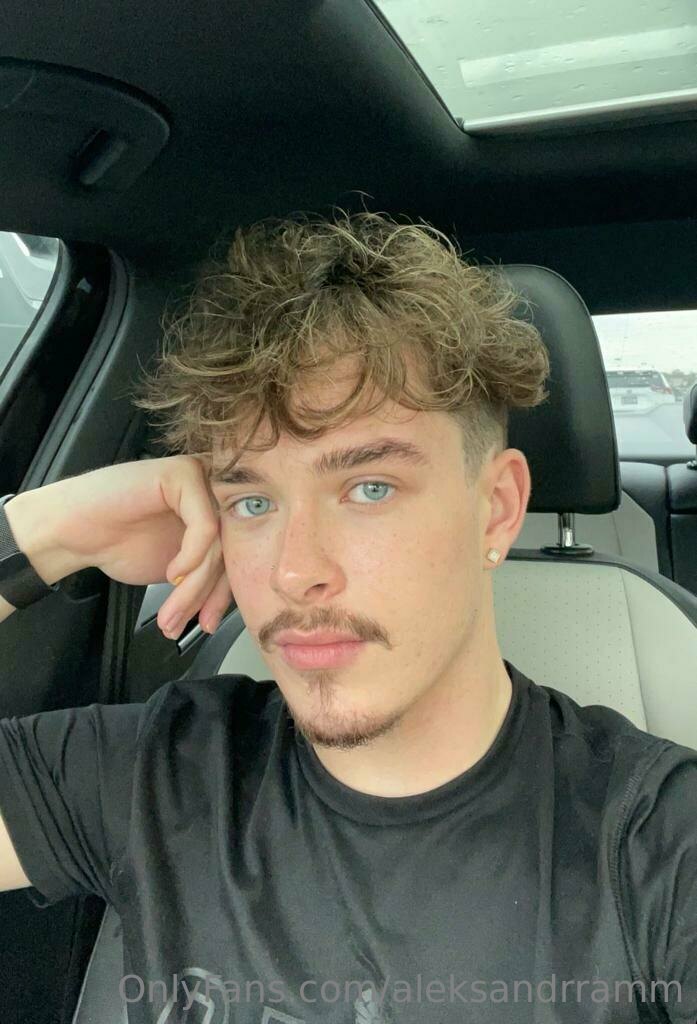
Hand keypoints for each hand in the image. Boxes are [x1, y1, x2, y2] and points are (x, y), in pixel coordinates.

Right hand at [21, 454, 231, 637]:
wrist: (71, 530)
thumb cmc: (118, 543)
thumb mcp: (176, 569)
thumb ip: (207, 575)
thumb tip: (243, 603)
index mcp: (214, 512)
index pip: (235, 556)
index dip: (221, 596)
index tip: (206, 624)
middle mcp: (212, 493)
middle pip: (230, 551)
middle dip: (205, 596)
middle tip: (184, 624)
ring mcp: (200, 479)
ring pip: (217, 544)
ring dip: (193, 588)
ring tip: (171, 613)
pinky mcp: (183, 474)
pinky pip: (204, 525)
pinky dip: (191, 557)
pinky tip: (171, 574)